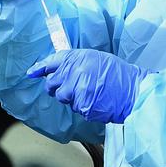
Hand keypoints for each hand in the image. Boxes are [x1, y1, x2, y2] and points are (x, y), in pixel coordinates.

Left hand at [27, 49, 148, 123]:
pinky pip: (75, 108)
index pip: (51, 62)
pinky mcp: (82, 105)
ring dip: (71, 97)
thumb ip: (75, 63)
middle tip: (69, 87)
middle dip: (56, 87)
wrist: (134, 89)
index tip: (31, 73)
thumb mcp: (95, 59)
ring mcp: (77, 90)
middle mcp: (74, 72)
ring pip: (62, 97)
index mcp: (77, 58)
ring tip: (89, 93)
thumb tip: (58, 70)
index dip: (40, 68)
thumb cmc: (118, 74)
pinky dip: (83, 106)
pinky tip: (95, 100)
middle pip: (52, 83)